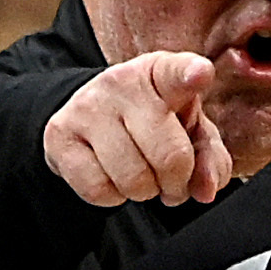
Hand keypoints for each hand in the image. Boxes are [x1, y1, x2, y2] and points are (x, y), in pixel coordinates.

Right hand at [44, 51, 232, 206]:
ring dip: (144, 193)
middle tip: (171, 182)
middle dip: (176, 184)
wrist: (91, 121)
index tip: (200, 75)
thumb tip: (205, 190)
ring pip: (133, 179)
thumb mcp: (190, 134)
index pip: (177, 72)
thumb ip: (210, 159)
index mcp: (161, 73)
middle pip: (170, 156)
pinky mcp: (60, 134)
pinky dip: (112, 197)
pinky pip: (99, 190)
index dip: (191, 75)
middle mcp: (122, 82)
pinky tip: (111, 177)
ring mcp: (87, 106)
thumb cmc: (153, 125)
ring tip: (141, 177)